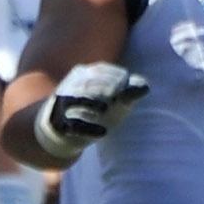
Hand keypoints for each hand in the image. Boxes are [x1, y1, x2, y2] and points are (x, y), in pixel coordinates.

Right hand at [32, 60, 150, 157]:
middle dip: (104, 89)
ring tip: (106, 109)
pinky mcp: (58, 125)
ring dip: (90, 102)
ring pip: (73, 98)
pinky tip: (102, 133)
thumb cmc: (95, 111)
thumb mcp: (116, 100)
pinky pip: (71, 125)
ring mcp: (62, 105)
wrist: (63, 131)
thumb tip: (145, 87)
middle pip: (86, 82)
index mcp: (84, 74)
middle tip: (118, 99)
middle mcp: (70, 86)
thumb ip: (131, 91)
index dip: (117, 79)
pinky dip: (86, 129)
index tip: (127, 93)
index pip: (101, 70)